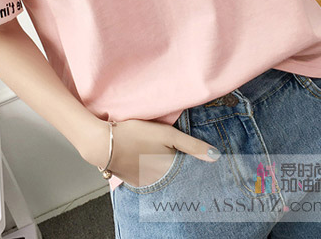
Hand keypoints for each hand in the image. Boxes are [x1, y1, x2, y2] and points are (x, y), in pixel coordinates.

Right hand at [80, 118, 220, 187]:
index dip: (196, 165)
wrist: (104, 143)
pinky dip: (154, 173)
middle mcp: (161, 183)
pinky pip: (152, 181)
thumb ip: (192, 145)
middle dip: (182, 169)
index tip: (199, 160)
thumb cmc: (136, 134)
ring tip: (161, 156)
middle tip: (177, 155)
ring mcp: (147, 185)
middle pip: (178, 177)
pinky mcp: (135, 183)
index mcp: (171, 171)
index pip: (192, 173)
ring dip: (168, 172)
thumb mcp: (167, 134)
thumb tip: (216, 156)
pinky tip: (148, 160)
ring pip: (165, 180)